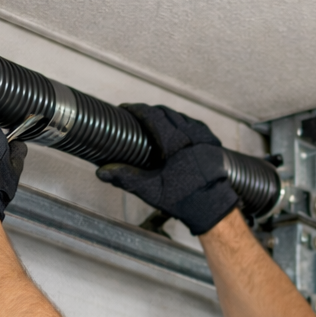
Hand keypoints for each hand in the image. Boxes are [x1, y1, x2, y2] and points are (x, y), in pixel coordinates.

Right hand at [96, 104, 238, 235]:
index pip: (152, 114)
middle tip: (139, 116)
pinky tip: (181, 129)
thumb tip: (102, 172)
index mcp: (173, 141)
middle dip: (151, 111)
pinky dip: (185, 123)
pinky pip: (197, 126)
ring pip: (183, 117)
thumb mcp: (150, 190)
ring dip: (168, 116)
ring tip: (158, 121)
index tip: (127, 108)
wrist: (212, 207)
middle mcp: (190, 134)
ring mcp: (204, 137)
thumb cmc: (183, 199)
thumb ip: (126, 178)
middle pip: (167, 113)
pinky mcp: (213, 144)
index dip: (137, 109)